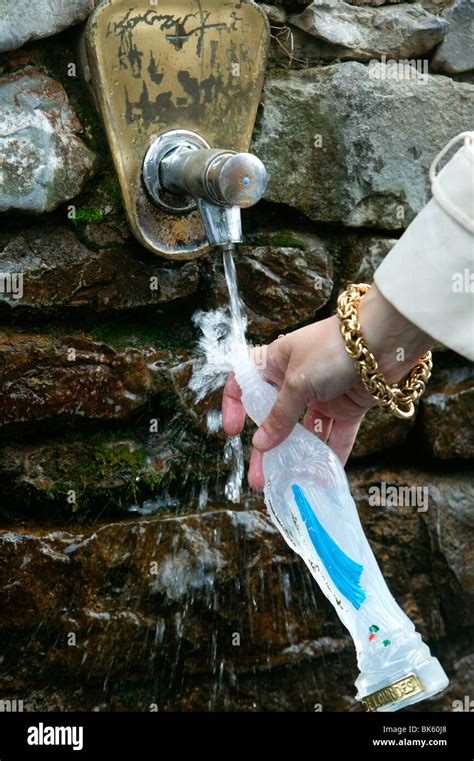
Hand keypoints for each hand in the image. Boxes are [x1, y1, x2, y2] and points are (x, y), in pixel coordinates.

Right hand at [222, 285, 433, 489]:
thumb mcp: (297, 383)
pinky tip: (323, 478)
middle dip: (267, 448)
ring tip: (289, 483)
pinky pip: (335, 436)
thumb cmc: (332, 349)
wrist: (383, 341)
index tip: (234, 432)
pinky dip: (330, 456)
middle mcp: (296, 379)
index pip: (246, 382)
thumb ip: (280, 416)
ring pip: (304, 431)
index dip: (235, 404)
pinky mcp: (347, 407)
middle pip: (275, 418)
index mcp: (276, 363)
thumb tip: (260, 445)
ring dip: (297, 457)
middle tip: (259, 477)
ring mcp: (322, 395)